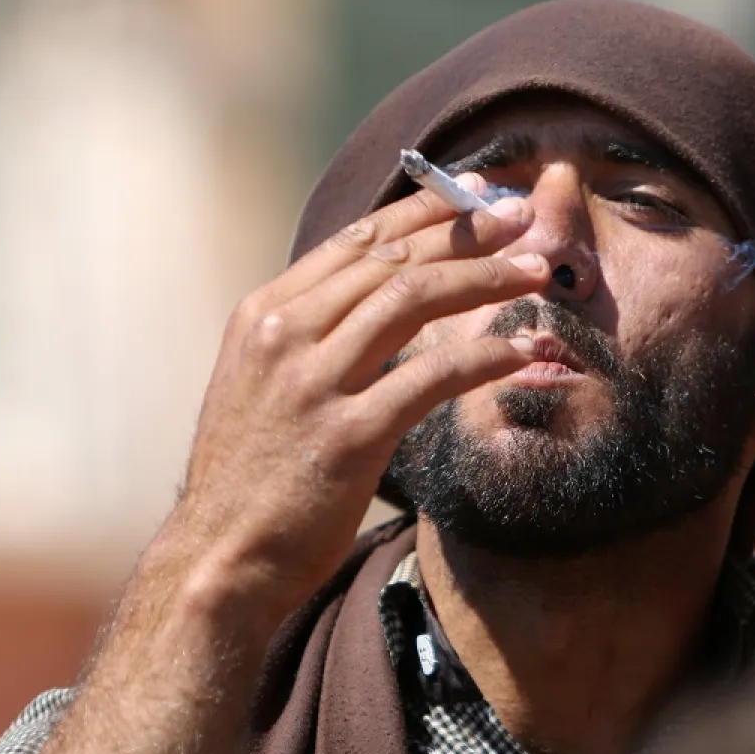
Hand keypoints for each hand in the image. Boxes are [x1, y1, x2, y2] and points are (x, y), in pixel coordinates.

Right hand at [166, 176, 548, 616]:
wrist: (218, 559)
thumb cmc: (248, 480)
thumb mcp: (260, 386)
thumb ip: (306, 339)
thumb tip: (371, 304)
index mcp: (262, 314)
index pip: (354, 240)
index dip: (422, 212)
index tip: (473, 194)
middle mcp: (283, 334)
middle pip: (390, 259)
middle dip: (465, 231)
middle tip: (521, 216)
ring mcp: (312, 382)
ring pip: (413, 299)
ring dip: (484, 276)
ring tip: (536, 269)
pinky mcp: (347, 434)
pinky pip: (431, 376)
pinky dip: (485, 356)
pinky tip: (523, 350)